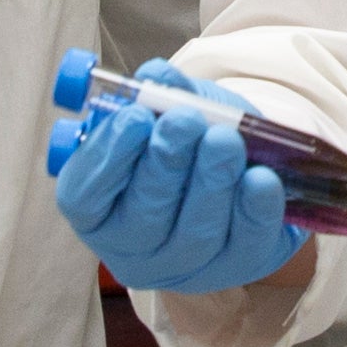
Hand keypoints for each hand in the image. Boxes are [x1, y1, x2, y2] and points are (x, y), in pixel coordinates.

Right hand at [47, 62, 307, 295]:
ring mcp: (184, 268)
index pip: (85, 194)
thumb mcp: (165, 111)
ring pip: (195, 233)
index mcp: (95, 209)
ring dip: (211, 180)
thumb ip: (160, 93)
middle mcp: (132, 247)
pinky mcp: (237, 268)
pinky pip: (245, 244)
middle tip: (185, 121)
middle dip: (166, 164)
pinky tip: (261, 178)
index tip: (135, 116)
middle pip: (143, 216)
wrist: (235, 172)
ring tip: (225, 139)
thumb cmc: (185, 143)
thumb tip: (158, 77)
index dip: (109, 156)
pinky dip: (254, 209)